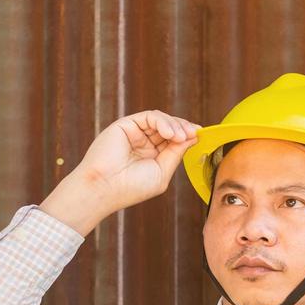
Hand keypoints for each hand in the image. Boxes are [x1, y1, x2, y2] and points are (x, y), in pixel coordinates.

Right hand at [40, 110, 201, 234]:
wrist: (104, 188)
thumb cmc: (131, 187)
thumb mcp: (162, 171)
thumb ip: (176, 153)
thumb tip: (193, 135)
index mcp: (152, 157)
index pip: (174, 141)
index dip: (187, 135)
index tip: (199, 134)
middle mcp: (144, 143)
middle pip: (170, 127)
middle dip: (184, 128)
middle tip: (193, 132)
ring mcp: (135, 133)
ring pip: (161, 120)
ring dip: (175, 125)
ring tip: (180, 136)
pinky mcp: (126, 125)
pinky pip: (149, 116)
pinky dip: (162, 122)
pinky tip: (169, 133)